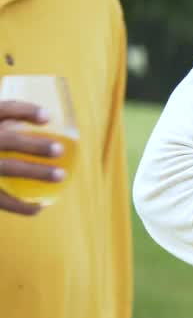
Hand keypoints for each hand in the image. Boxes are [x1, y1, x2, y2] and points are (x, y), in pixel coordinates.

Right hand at [0, 100, 62, 215]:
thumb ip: (9, 127)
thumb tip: (49, 124)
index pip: (3, 110)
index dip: (25, 111)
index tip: (48, 117)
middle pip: (8, 141)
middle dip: (34, 145)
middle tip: (59, 150)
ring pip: (7, 167)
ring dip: (36, 172)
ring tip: (61, 175)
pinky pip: (1, 200)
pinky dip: (21, 206)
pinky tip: (40, 206)